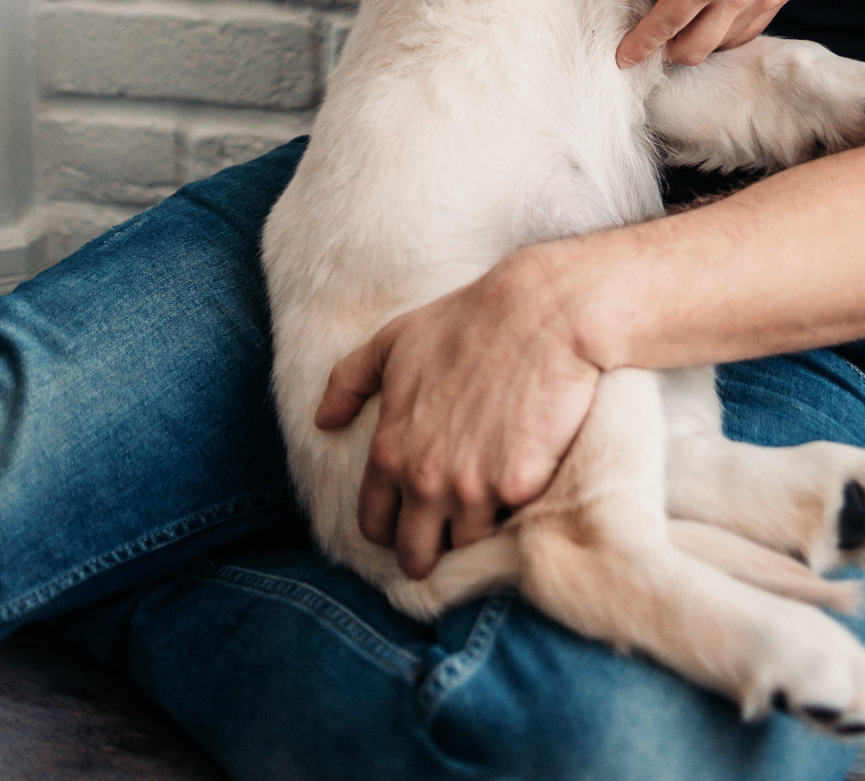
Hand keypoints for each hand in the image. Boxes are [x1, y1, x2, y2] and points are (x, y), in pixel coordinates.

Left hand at [315, 249, 600, 578]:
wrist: (541, 310)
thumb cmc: (467, 320)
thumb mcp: (395, 340)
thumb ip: (349, 381)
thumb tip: (324, 421)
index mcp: (390, 451)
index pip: (375, 525)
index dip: (392, 526)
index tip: (411, 519)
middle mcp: (424, 479)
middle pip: (415, 555)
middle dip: (428, 549)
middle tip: (449, 532)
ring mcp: (472, 489)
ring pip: (466, 547)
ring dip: (475, 533)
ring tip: (489, 510)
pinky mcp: (520, 488)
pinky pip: (512, 527)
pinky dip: (515, 518)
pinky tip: (522, 494)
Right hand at [619, 0, 797, 67]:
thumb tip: (725, 13)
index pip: (747, 33)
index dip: (712, 38)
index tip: (687, 38)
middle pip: (721, 44)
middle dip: (689, 46)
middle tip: (662, 45)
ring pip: (695, 46)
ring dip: (665, 51)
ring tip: (640, 51)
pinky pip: (666, 28)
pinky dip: (642, 43)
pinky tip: (626, 51)